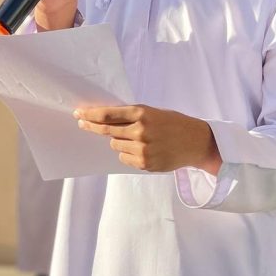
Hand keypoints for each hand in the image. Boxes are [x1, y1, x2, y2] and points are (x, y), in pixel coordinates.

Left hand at [74, 104, 221, 174]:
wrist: (196, 142)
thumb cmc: (173, 123)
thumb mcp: (153, 112)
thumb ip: (131, 116)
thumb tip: (103, 119)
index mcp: (142, 113)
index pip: (108, 115)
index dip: (90, 115)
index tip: (79, 113)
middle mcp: (140, 131)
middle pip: (106, 131)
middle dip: (92, 127)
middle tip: (82, 123)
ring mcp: (142, 149)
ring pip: (115, 145)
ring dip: (119, 141)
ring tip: (138, 139)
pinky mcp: (145, 163)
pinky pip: (124, 158)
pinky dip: (128, 153)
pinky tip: (144, 149)